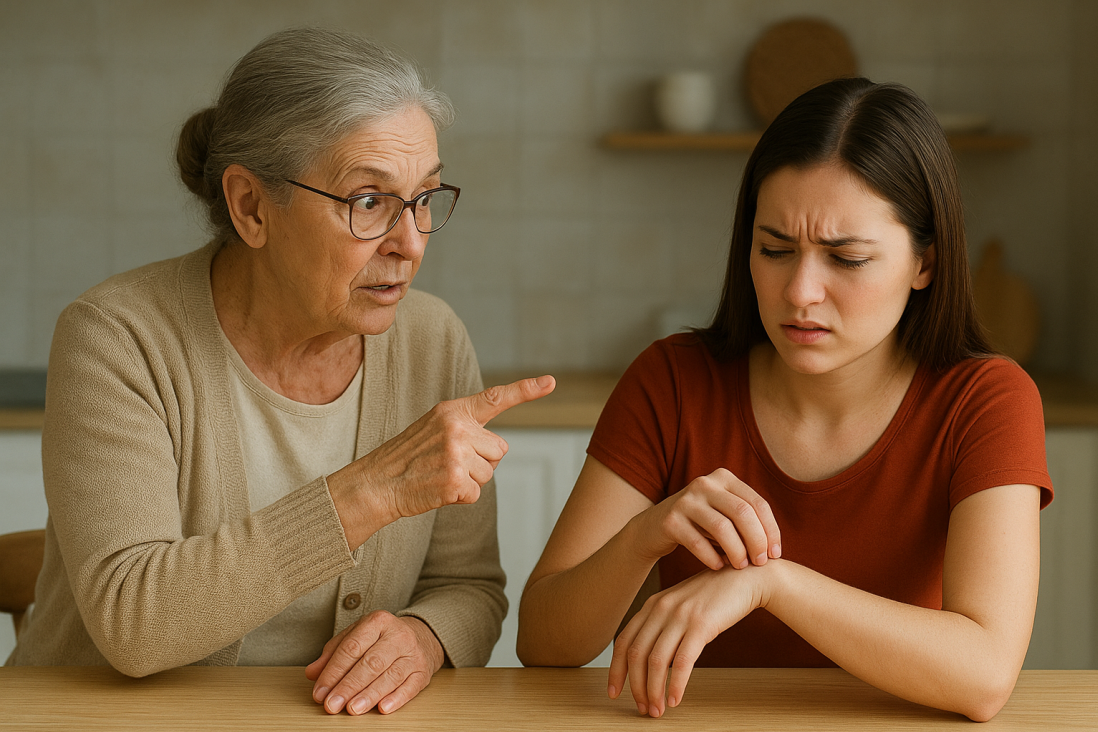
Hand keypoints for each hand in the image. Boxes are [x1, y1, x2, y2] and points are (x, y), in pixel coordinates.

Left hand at [305, 611, 444, 714]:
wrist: (420, 637)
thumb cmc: (381, 639)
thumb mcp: (356, 637)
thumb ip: (333, 654)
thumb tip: (312, 673)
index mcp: (377, 622)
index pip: (351, 647)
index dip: (333, 672)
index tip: (320, 692)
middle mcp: (398, 635)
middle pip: (371, 662)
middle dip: (349, 686)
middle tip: (332, 704)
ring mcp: (413, 653)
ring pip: (390, 675)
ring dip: (369, 695)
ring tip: (352, 709)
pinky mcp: (423, 671)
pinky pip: (410, 686)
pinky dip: (396, 698)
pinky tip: (382, 708)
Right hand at [329, 375, 554, 547]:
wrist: (375, 484)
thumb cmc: (406, 460)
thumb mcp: (433, 430)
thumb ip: (465, 429)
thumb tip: (498, 449)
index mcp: (453, 411)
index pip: (495, 398)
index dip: (526, 389)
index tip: (551, 381)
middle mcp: (457, 427)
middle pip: (499, 450)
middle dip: (481, 463)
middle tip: (448, 465)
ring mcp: (457, 453)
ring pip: (489, 474)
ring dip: (469, 482)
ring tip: (439, 476)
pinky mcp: (455, 479)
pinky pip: (476, 494)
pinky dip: (460, 498)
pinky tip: (438, 490)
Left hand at [608, 564, 769, 717]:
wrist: (745, 578)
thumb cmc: (715, 594)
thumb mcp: (680, 604)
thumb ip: (663, 624)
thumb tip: (650, 658)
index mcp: (652, 604)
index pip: (623, 641)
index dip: (616, 670)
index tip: (614, 691)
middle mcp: (661, 608)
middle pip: (636, 654)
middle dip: (636, 686)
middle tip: (642, 708)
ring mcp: (680, 615)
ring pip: (657, 661)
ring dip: (654, 691)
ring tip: (657, 710)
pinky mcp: (702, 624)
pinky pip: (683, 661)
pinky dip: (676, 684)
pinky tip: (675, 699)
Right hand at [633, 468, 780, 571]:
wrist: (654, 528)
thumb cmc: (700, 525)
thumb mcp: (724, 514)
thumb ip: (747, 521)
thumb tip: (774, 548)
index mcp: (724, 478)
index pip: (758, 504)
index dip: (771, 531)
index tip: (774, 554)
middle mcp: (705, 483)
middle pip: (742, 513)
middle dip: (756, 541)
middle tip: (759, 563)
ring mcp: (685, 500)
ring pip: (722, 528)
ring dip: (736, 552)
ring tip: (739, 566)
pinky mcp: (670, 519)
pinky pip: (697, 542)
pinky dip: (712, 558)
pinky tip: (718, 566)